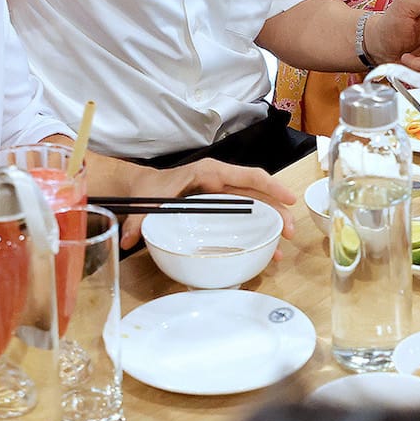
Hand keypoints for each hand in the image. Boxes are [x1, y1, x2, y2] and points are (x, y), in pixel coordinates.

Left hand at [120, 159, 297, 245]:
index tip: (288, 198)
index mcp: (209, 173)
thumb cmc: (149, 189)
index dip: (271, 186)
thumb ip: (138, 221)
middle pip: (258, 193)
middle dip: (277, 211)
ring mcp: (222, 194)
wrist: (141, 188)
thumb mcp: (146, 202)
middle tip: (290, 232)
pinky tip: (264, 247)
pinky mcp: (220, 207)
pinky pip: (244, 215)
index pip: (247, 176)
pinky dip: (256, 229)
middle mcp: (220, 182)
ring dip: (271, 222)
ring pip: (255, 205)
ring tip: (283, 244)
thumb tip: (129, 239)